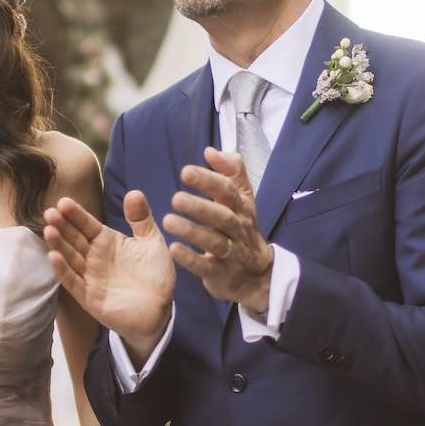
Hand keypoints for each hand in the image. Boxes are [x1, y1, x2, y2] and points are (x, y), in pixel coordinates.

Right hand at [43, 193, 175, 357]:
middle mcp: (94, 257)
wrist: (160, 310)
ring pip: (70, 258)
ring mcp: (90, 277)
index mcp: (107, 242)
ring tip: (49, 230)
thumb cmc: (154, 275)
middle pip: (74, 239)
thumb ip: (141, 219)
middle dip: (62, 226)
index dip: (75, 214)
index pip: (87, 224)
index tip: (63, 202)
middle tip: (50, 213)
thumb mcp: (151, 242)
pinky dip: (63, 271)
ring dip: (58, 245)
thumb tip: (134, 192)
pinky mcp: (89, 297)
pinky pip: (73, 282)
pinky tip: (54, 257)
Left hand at [162, 148, 273, 315]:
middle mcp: (238, 228)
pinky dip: (190, 259)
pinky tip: (173, 249)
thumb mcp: (242, 199)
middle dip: (200, 206)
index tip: (186, 172)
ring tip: (168, 220)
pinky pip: (206, 266)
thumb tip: (211, 151)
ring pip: (214, 241)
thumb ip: (231, 172)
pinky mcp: (220, 274)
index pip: (227, 191)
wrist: (256, 274)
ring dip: (191, 231)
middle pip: (222, 216)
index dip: (208, 180)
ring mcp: (231, 252)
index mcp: (241, 208)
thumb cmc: (242, 228)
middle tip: (176, 199)